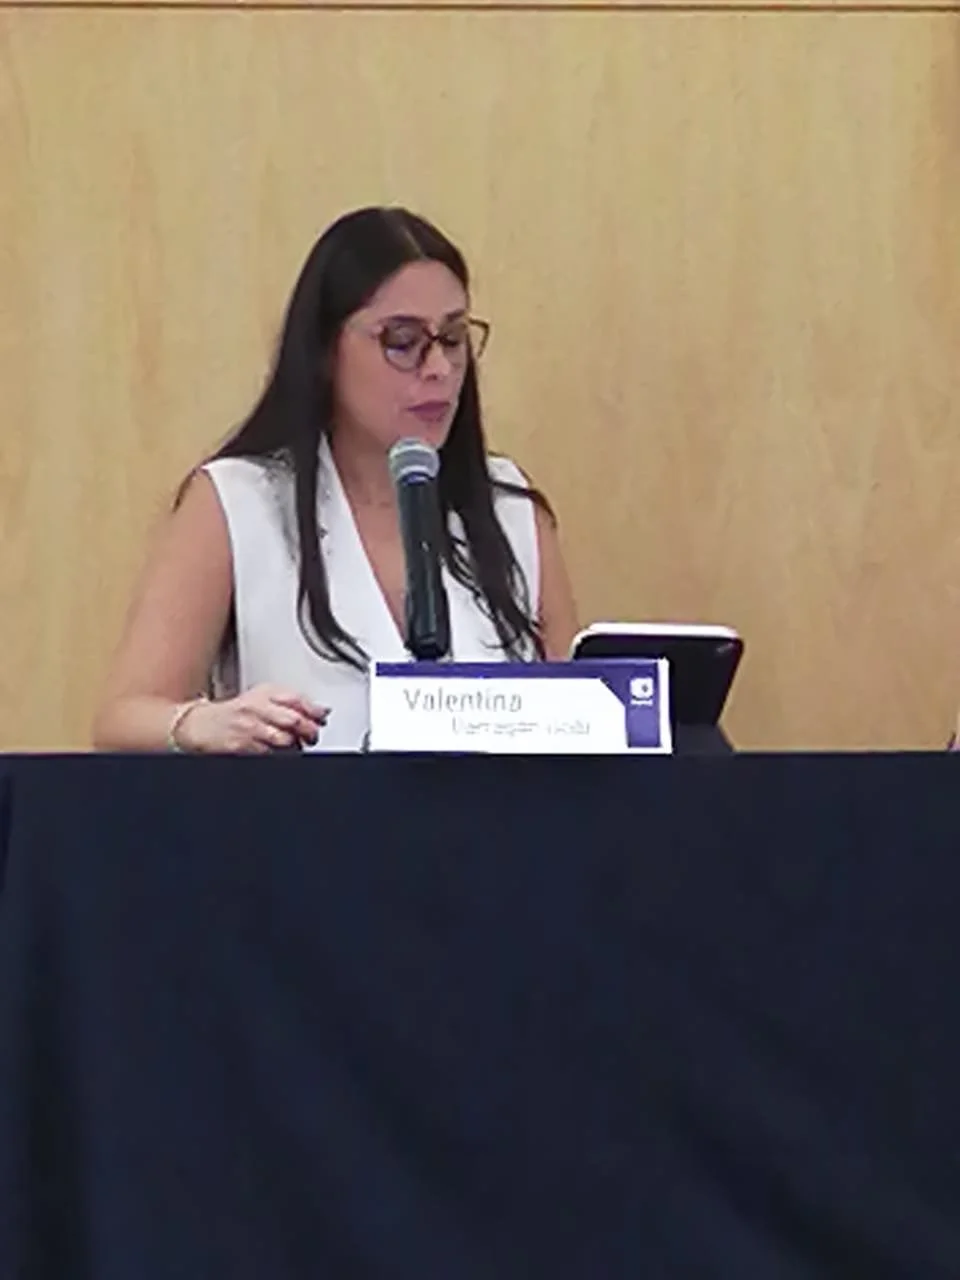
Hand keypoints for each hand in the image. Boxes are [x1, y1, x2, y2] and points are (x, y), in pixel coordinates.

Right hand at [175, 685, 328, 753]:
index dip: (314, 710)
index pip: (296, 699)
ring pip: (284, 738)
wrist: (201, 724)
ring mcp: (249, 726)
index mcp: (264, 693)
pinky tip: (280, 752)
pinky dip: (280, 754)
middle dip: (309, 730)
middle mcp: (256, 707)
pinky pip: (269, 753)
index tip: (322, 718)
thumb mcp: (261, 698)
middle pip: (293, 719)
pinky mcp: (242, 745)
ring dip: (296, 745)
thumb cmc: (234, 713)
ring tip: (297, 745)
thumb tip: (321, 711)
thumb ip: (290, 703)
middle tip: (312, 735)